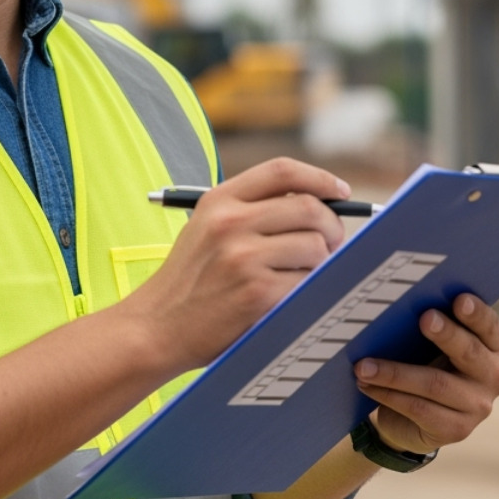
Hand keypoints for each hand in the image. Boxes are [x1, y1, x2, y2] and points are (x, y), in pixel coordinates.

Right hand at [119, 158, 349, 370]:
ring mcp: (243, 258)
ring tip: (304, 273)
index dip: (320, 179)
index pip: (283, 171)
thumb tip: (320, 205)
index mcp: (219, 200)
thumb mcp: (207, 228)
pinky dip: (309, 289)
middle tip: (331, 244)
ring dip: (322, 262)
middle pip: (308, 207)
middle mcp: (230, 223)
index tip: (340, 193)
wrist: (157, 327)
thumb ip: (252, 210)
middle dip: (332, 227)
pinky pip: (307, 282)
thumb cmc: (191, 280)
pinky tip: (291, 296)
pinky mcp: (257, 293)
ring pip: (315, 246)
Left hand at [352, 292, 498, 455]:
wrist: (416, 419)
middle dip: (445, 334)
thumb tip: (397, 304)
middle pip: (469, 352)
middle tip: (424, 318)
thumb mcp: (432, 345)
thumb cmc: (425, 365)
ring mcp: (477, 406)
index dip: (476, 313)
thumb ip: (430, 326)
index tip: (459, 299)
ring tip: (364, 366)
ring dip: (395, 373)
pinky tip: (366, 385)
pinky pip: (419, 408)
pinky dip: (389, 395)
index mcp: (491, 346)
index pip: (488, 325)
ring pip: (435, 384)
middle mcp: (492, 376)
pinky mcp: (456, 430)